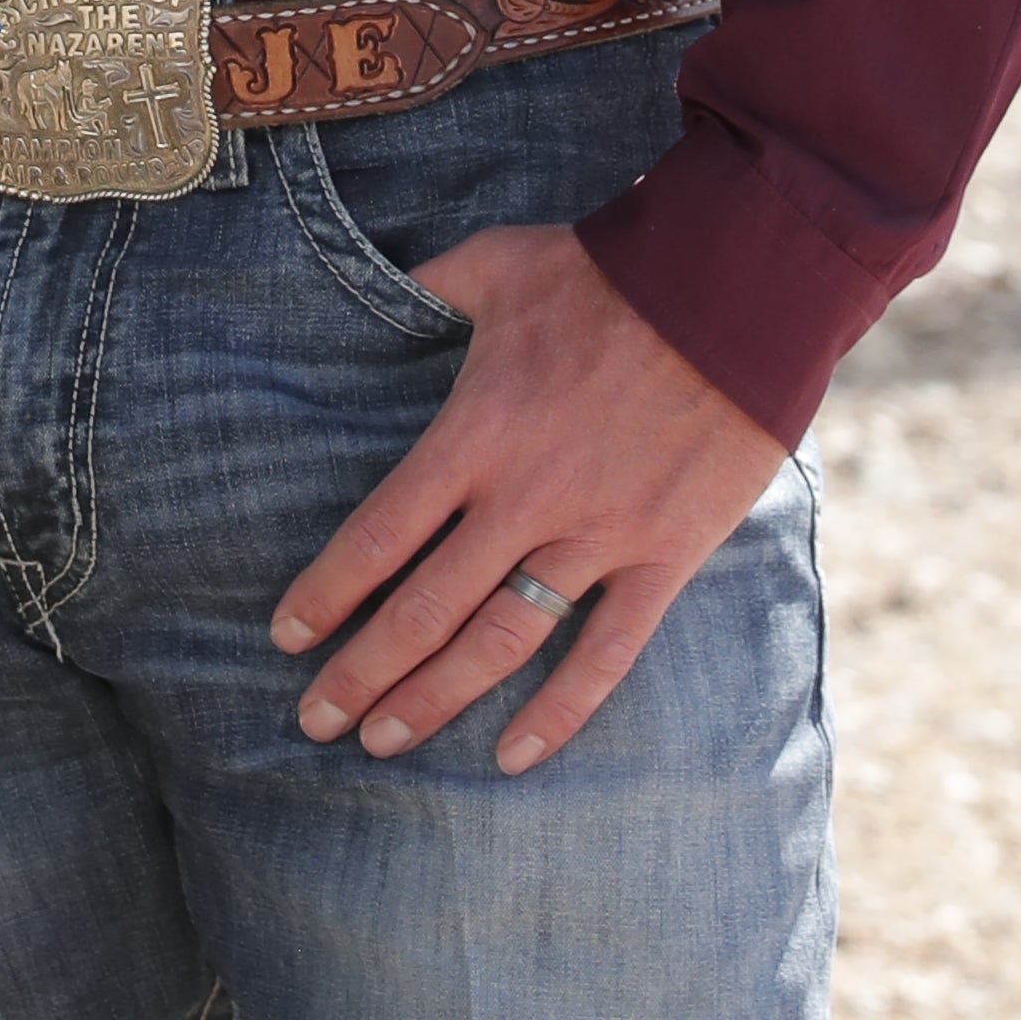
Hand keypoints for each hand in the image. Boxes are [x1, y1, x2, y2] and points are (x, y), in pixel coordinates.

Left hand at [269, 220, 786, 775]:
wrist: (734, 288)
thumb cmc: (607, 271)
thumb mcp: (497, 263)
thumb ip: (431, 287)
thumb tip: (376, 286)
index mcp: (476, 433)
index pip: (379, 534)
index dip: (326, 593)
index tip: (286, 636)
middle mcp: (525, 498)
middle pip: (424, 607)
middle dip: (361, 671)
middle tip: (313, 720)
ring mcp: (597, 535)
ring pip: (500, 640)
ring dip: (436, 698)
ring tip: (382, 743)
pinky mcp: (663, 556)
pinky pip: (606, 653)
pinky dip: (561, 712)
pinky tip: (513, 756)